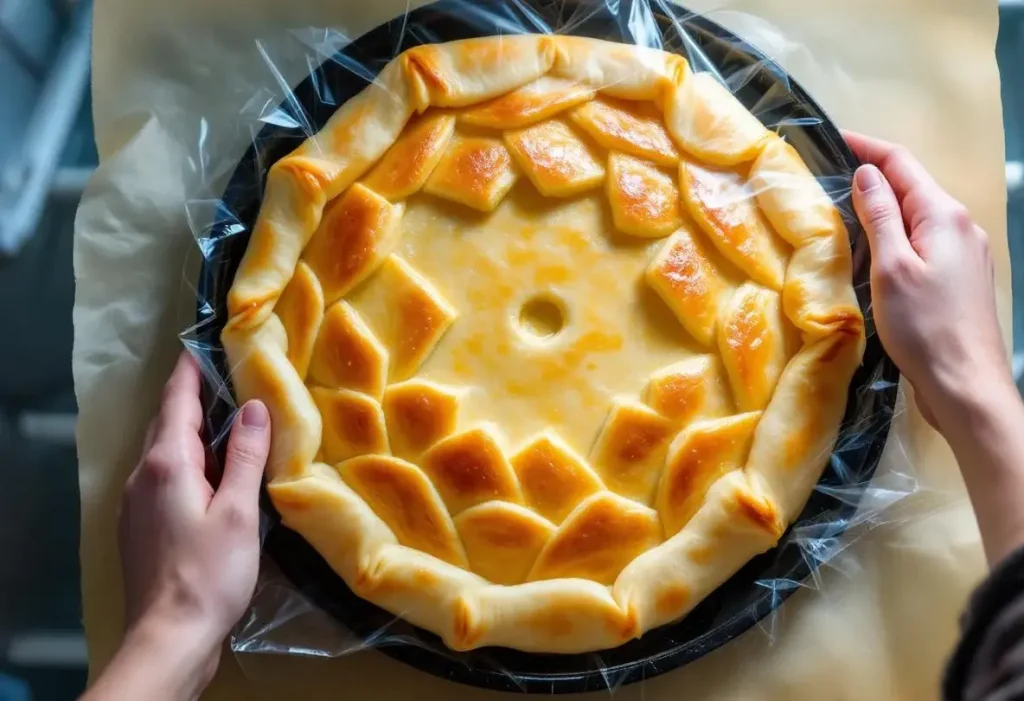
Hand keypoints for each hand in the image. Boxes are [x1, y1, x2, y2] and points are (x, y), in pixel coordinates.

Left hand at [83, 351, 270, 700]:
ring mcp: (136, 502)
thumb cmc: (210, 572)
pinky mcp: (141, 525)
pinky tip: (213, 474)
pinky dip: (188, 461)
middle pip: (168, 423)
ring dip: (193, 431)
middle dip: (193, 398)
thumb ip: (246, 456)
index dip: (190, 371)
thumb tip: (254, 407)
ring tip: (228, 421)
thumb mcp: (239, 511)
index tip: (204, 343)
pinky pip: (164, 476)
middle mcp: (142, 475)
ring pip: (166, 451)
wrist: (169, 635)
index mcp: (166, 464)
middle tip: (228, 377)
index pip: (176, 401)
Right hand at [845, 131, 1011, 429]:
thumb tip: (866, 174)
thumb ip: (879, 216)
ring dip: (882, 208)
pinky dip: (895, 234)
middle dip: (872, 176)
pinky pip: (922, 240)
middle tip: (827, 178)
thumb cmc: (924, 327)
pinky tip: (873, 250)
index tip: (832, 139)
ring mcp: (963, 252)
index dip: (866, 147)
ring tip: (843, 211)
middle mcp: (959, 225)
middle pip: (911, 186)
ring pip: (916, 215)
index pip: (901, 164)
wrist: (965, 384)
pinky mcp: (958, 277)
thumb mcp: (891, 267)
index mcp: (943, 216)